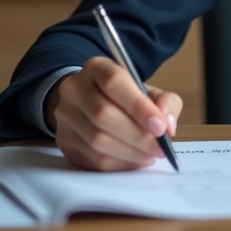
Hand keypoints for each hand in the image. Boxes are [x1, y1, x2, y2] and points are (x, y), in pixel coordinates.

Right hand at [45, 56, 182, 170]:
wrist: (90, 103)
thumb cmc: (125, 97)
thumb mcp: (148, 90)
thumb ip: (165, 102)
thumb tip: (167, 126)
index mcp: (97, 68)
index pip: (114, 83)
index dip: (139, 106)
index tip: (160, 126)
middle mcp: (74, 89)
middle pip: (104, 115)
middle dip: (138, 136)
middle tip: (160, 148)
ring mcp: (65, 116)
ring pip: (97, 140)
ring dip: (130, 153)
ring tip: (150, 154)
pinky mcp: (64, 140)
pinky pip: (92, 159)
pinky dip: (119, 163)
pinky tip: (135, 159)